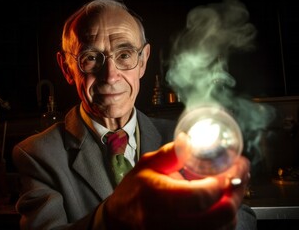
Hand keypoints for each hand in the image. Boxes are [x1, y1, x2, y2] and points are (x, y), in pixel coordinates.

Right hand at [104, 133, 249, 229]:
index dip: (225, 180)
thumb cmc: (133, 194)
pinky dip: (225, 217)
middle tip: (241, 173)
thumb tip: (190, 140)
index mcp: (162, 199)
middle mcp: (174, 223)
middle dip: (238, 191)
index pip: (204, 195)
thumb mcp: (146, 166)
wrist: (121, 223)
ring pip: (224, 227)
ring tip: (234, 185)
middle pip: (222, 215)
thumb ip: (170, 154)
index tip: (235, 164)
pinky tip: (223, 202)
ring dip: (234, 203)